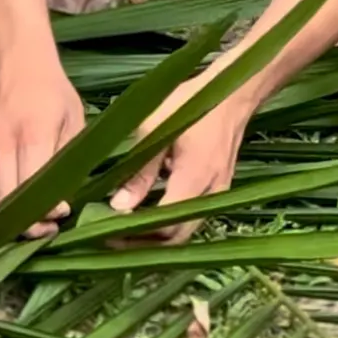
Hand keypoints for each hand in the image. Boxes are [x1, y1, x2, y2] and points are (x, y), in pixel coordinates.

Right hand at [0, 56, 84, 237]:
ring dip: (11, 216)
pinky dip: (0, 198)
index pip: (32, 192)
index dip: (47, 213)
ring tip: (35, 218)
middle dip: (27, 224)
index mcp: (32, 137)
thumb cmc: (51, 85)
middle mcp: (2, 146)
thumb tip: (65, 196)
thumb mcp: (73, 118)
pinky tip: (18, 199)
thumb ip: (68, 157)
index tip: (63, 212)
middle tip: (48, 227)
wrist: (12, 54)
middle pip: (5, 204)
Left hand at [108, 78, 248, 244]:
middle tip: (110, 238)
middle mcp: (211, 195)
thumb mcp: (155, 130)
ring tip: (123, 231)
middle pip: (177, 237)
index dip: (134, 234)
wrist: (231, 93)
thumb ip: (140, 171)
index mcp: (194, 180)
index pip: (164, 226)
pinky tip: (147, 215)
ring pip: (186, 231)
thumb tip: (118, 206)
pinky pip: (193, 217)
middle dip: (143, 244)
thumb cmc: (190, 104)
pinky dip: (170, 224)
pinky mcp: (218, 189)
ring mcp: (218, 194)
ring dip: (156, 238)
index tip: (105, 231)